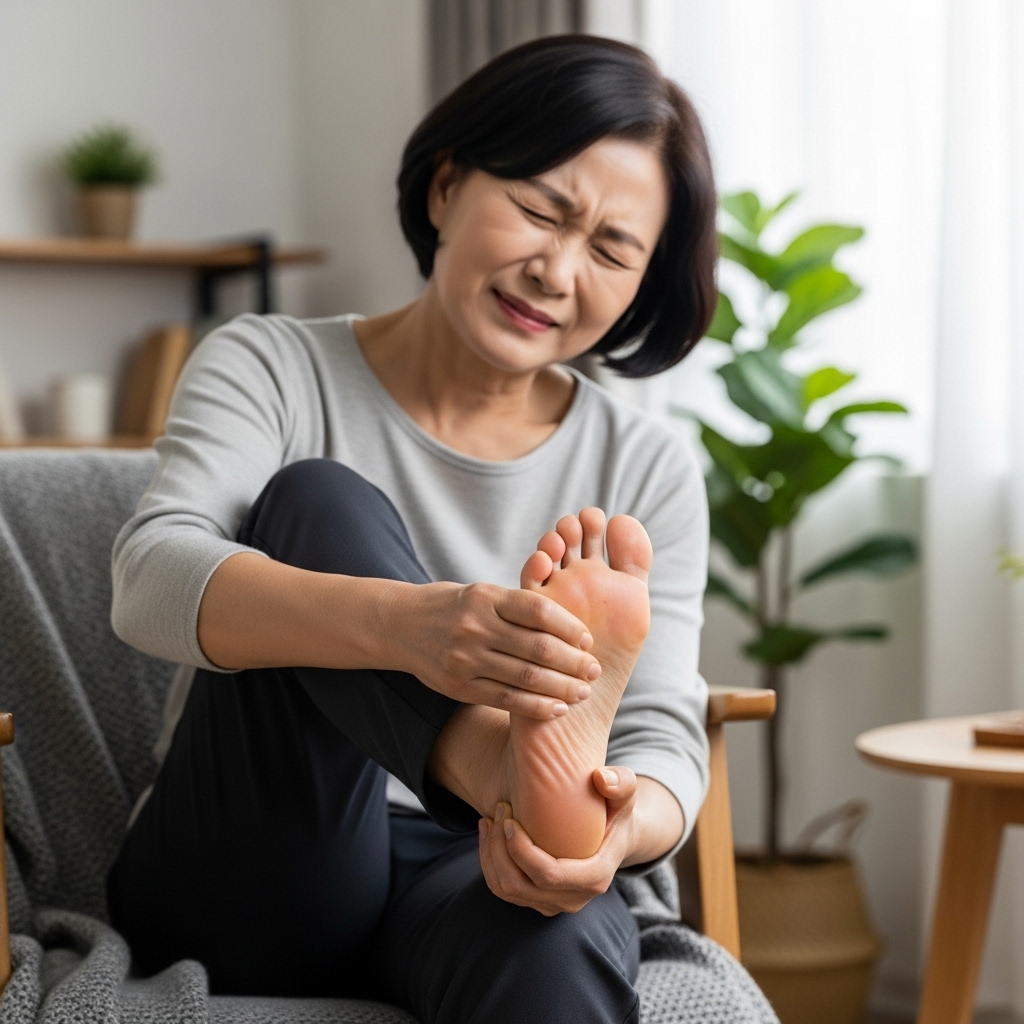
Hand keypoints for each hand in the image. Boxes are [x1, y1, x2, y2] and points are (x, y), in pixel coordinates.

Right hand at [387, 580, 599, 719]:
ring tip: (582, 692)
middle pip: (537, 647)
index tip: (588, 639)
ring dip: (561, 687)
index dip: (570, 626)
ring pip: (525, 677)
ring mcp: (465, 658)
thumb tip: (572, 625)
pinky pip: (506, 700)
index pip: (538, 610)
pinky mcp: (459, 686)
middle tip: (594, 670)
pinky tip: (557, 708)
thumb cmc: (456, 607)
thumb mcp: (483, 594)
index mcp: (486, 597)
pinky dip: (536, 706)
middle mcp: (475, 626)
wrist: (401, 625)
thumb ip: (519, 607)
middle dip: (573, 661)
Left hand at [477, 766, 638, 914]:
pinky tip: (489, 832)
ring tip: (489, 819)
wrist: (613, 836)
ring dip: (490, 855)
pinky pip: (503, 890)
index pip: (548, 875)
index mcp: (595, 878)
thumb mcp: (625, 794)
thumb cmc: (616, 810)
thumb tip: (601, 779)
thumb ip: (620, 783)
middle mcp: (573, 899)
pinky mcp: (537, 901)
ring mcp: (553, 905)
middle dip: (500, 847)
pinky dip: (489, 863)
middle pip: (521, 885)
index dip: (521, 850)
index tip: (509, 818)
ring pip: (506, 890)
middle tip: (498, 810)